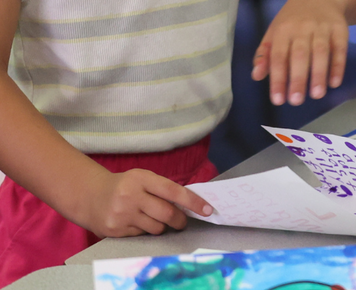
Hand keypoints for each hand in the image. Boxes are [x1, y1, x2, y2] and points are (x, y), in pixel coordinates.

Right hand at [78, 167, 212, 238]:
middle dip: (179, 220)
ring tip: (155, 218)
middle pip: (166, 213)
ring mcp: (122, 214)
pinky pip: (141, 235)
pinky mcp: (115, 230)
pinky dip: (146, 231)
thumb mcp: (142, 178)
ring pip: (156, 227)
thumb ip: (162, 188)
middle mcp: (131, 196)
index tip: (207, 210)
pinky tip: (137, 222)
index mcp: (142, 178)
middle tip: (182, 222)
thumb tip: (189, 203)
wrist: (91, 196)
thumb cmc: (124, 185)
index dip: (192, 201)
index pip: (172, 191)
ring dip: (162, 226)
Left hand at [251, 0, 348, 105]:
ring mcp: (322, 26)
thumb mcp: (275, 31)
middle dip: (298, 78)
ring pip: (321, 51)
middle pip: (300, 54)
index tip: (278, 100)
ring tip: (317, 95)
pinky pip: (340, 48)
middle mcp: (302, 26)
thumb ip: (264, 54)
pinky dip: (338, 65)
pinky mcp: (339, 28)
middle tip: (296, 100)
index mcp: (283, 29)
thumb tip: (256, 76)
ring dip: (319, 73)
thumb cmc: (292, 19)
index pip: (278, 56)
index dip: (278, 78)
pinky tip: (335, 82)